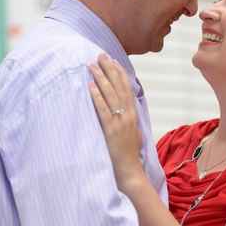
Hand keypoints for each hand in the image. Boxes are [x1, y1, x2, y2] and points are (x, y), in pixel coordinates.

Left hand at [89, 54, 143, 188]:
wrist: (130, 169)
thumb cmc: (129, 152)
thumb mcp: (133, 130)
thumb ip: (128, 117)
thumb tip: (123, 105)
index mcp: (133, 114)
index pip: (127, 88)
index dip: (119, 73)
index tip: (112, 60)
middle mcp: (128, 115)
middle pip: (119, 87)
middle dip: (109, 69)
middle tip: (100, 56)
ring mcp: (120, 122)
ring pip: (111, 95)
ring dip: (101, 78)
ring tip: (91, 66)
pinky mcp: (111, 130)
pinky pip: (103, 110)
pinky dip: (97, 97)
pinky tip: (91, 86)